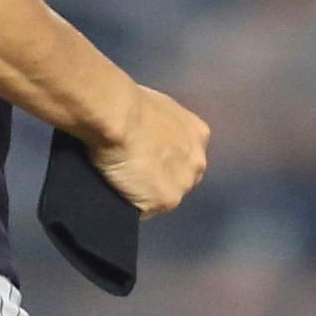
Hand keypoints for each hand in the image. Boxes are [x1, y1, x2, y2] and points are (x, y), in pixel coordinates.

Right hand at [86, 81, 210, 214]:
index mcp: (198, 135)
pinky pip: (145, 210)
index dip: (164, 160)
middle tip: (133, 171)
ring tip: (121, 182)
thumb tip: (147, 135)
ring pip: (164, 198)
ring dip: (146, 194)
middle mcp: (198, 162)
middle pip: (180, 180)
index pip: (184, 157)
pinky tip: (117, 192)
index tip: (147, 158)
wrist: (118, 116)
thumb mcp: (156, 109)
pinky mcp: (164, 201)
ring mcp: (183, 184)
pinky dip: (131, 204)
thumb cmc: (129, 104)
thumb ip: (161, 127)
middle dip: (161, 179)